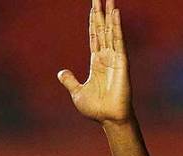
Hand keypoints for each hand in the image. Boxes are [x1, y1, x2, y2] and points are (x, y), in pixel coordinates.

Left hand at [57, 0, 131, 123]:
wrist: (108, 118)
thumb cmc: (96, 108)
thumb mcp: (77, 92)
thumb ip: (70, 80)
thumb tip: (61, 73)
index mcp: (96, 62)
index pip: (94, 36)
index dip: (92, 22)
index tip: (93, 7)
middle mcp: (106, 56)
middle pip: (102, 29)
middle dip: (100, 12)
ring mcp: (114, 57)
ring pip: (110, 30)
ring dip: (109, 14)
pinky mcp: (121, 61)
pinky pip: (118, 40)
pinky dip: (116, 26)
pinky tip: (115, 13)